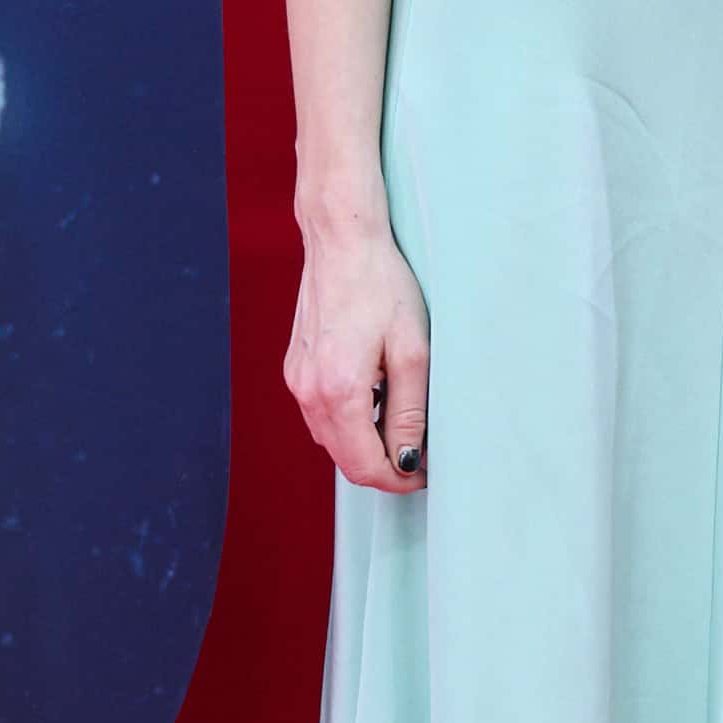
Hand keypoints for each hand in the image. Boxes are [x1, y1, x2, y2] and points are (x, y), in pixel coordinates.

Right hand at [286, 220, 430, 491]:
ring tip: (402, 421)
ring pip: (331, 441)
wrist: (342, 242)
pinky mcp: (296, 369)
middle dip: (383, 467)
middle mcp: (309, 392)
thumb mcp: (413, 351)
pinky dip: (348, 422)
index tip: (426, 473)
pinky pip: (321, 416)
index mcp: (340, 391)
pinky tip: (375, 398)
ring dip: (365, 445)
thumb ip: (409, 411)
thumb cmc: (382, 286)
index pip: (365, 466)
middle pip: (345, 460)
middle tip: (420, 454)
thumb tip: (406, 459)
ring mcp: (297, 381)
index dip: (398, 479)